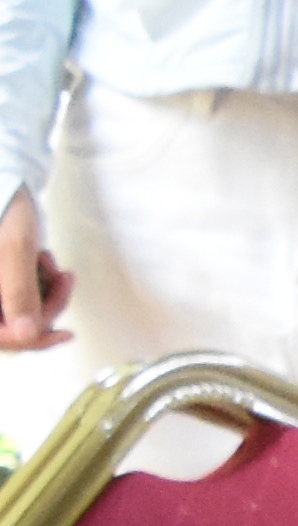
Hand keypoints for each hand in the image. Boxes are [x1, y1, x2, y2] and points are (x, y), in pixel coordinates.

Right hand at [0, 189, 69, 347]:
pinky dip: (42, 282)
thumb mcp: (13, 251)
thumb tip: (27, 335)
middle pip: (17, 328)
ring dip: (46, 290)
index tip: (64, 332)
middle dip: (45, 306)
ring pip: (26, 312)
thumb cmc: (4, 210)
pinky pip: (26, 297)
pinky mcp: (4, 283)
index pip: (1, 338)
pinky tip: (42, 259)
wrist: (8, 184)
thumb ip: (18, 292)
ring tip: (48, 261)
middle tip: (63, 279)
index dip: (31, 340)